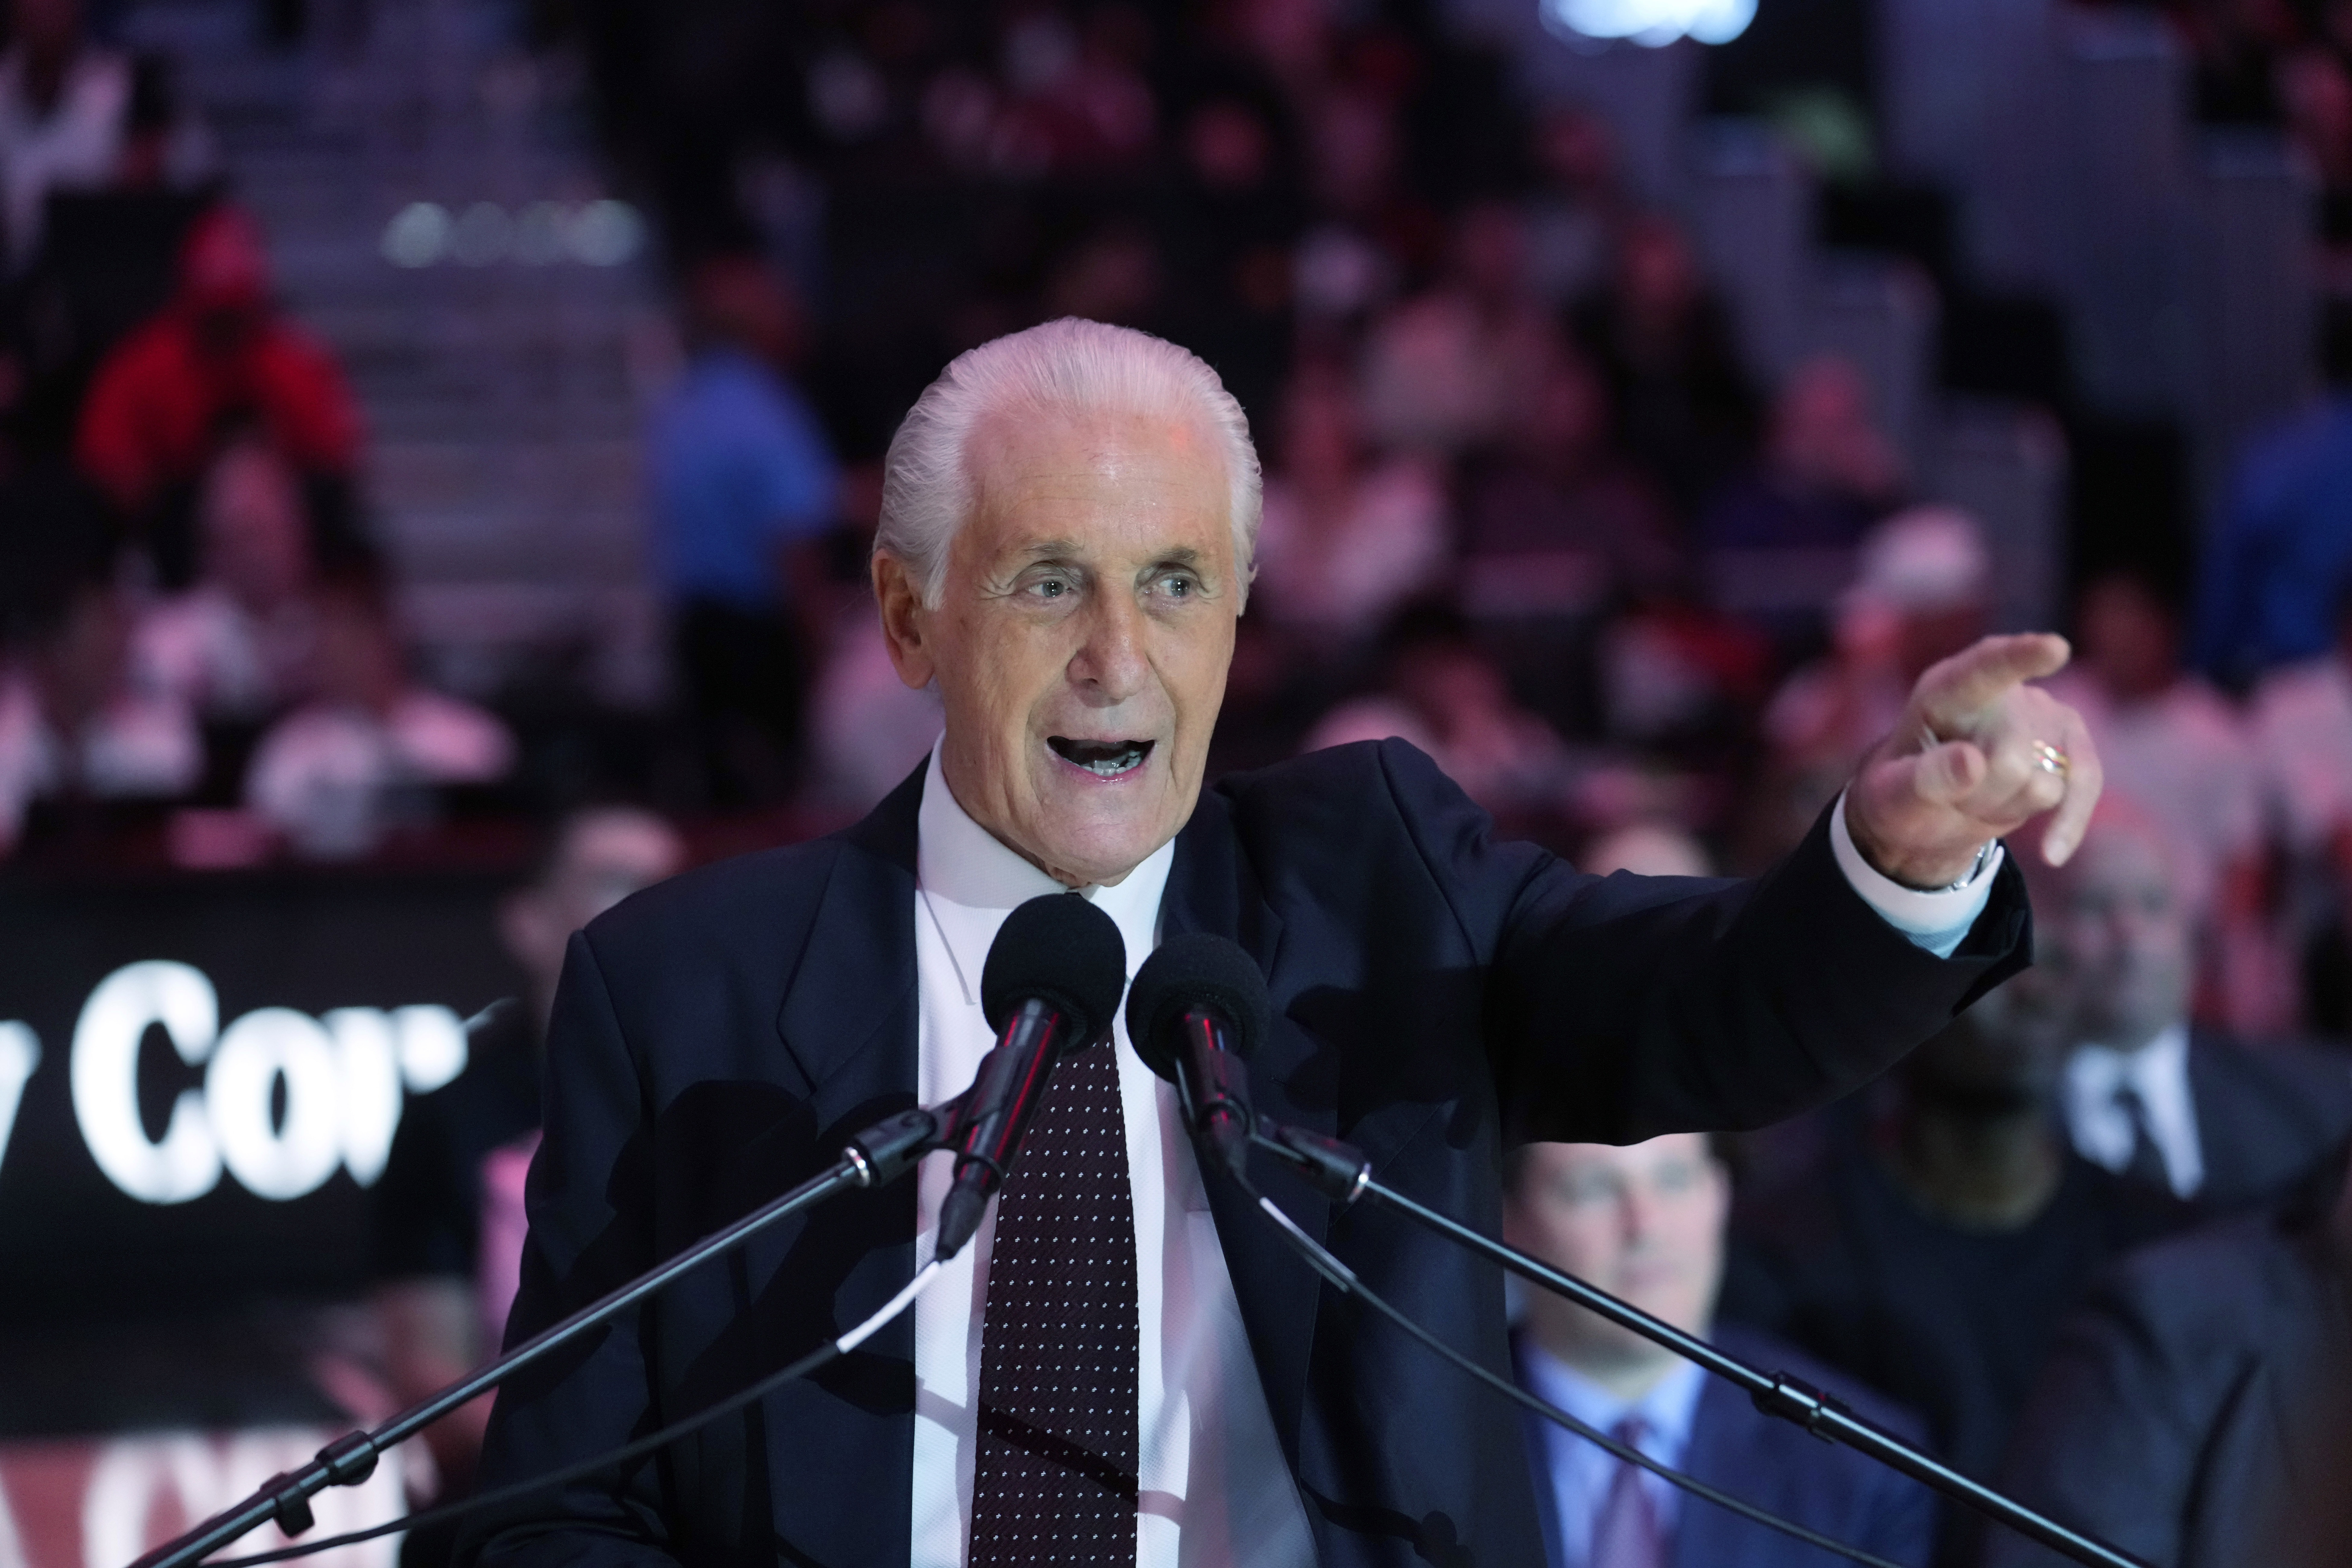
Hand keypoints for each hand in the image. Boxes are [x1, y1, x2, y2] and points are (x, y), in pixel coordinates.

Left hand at [1845, 633, 2102, 888]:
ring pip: (2045, 781)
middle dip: (1982, 794)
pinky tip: (2052, 853)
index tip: (2054, 648)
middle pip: (2012, 757)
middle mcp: (2001, 695)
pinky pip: (2083, 786)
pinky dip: (2067, 823)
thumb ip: (1924, 778)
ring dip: (2007, 807)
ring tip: (1972, 798)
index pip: (1986, 668)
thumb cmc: (1899, 793)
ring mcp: (2040, 719)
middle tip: (1949, 794)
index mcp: (1947, 690)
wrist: (1921, 816)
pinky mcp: (2067, 750)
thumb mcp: (1892, 794)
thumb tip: (1974, 762)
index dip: (2020, 658)